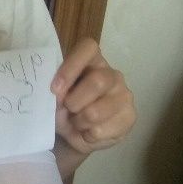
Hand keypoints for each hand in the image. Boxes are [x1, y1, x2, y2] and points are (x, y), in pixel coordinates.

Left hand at [50, 38, 135, 154]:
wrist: (74, 135)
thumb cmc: (63, 108)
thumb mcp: (54, 98)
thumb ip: (56, 92)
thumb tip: (59, 94)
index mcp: (91, 61)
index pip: (88, 47)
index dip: (71, 66)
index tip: (55, 88)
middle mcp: (111, 74)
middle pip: (98, 81)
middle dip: (74, 102)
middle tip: (67, 109)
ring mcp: (124, 95)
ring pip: (96, 112)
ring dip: (78, 122)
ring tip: (76, 122)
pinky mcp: (129, 117)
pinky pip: (100, 130)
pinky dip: (87, 135)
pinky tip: (88, 132)